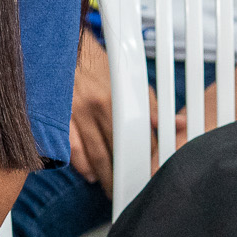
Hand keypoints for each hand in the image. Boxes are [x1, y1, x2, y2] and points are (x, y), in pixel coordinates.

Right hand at [68, 30, 146, 184]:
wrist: (64, 45)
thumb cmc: (98, 64)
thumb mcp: (128, 79)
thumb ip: (150, 104)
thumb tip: (177, 124)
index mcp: (115, 97)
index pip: (136, 137)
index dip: (145, 159)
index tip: (151, 175)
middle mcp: (94, 106)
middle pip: (114, 151)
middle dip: (124, 175)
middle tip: (133, 191)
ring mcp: (74, 113)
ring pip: (94, 154)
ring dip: (105, 176)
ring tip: (113, 190)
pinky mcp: (58, 117)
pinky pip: (71, 148)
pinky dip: (81, 165)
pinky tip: (91, 175)